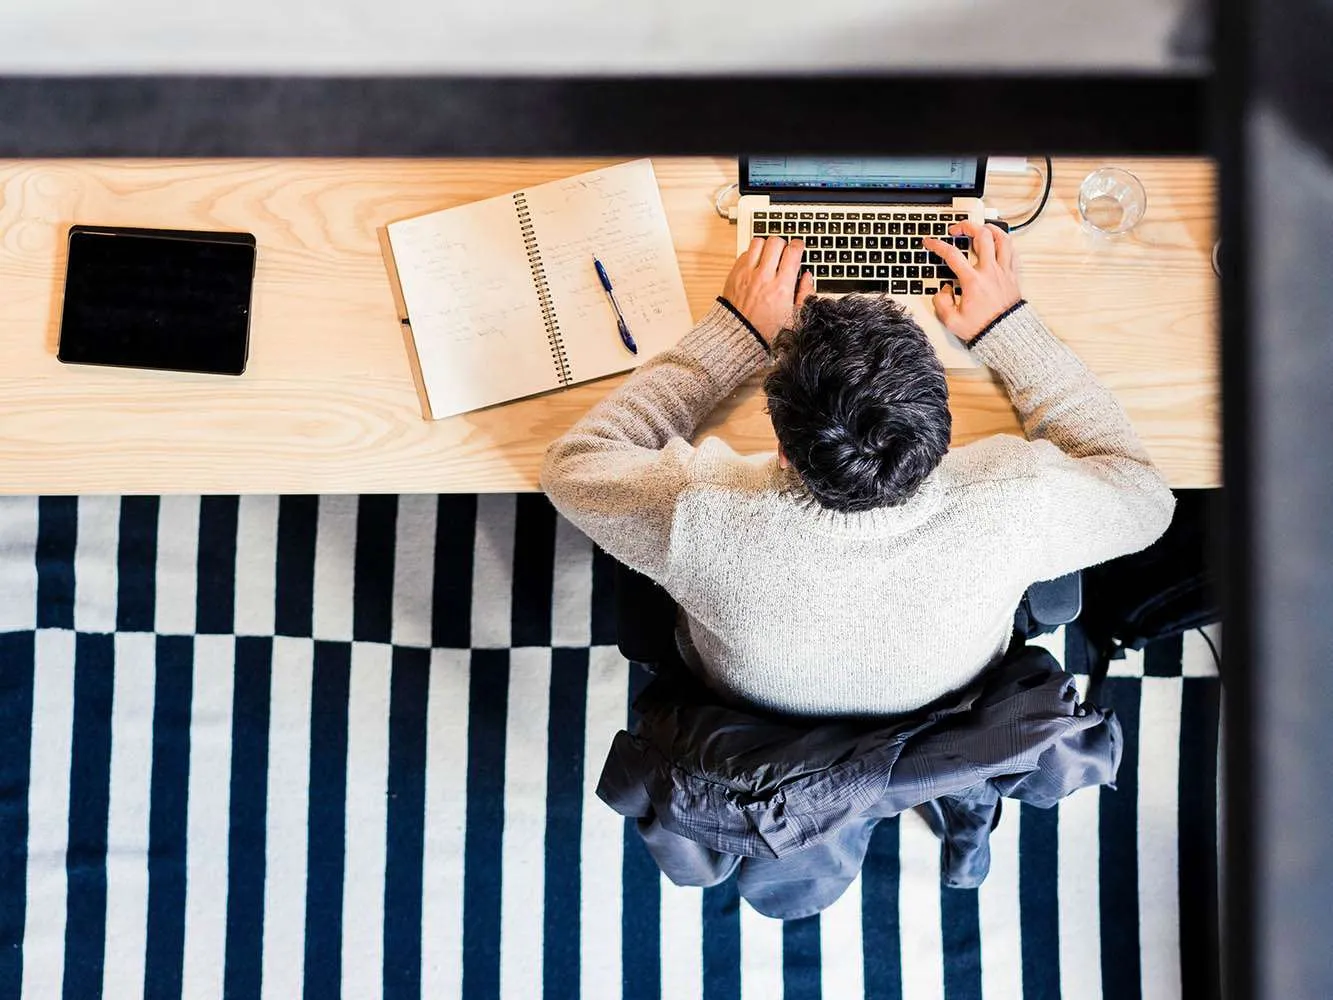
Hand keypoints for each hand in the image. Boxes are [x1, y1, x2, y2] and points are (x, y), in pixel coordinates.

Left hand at [722, 237, 814, 344]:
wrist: (739, 335)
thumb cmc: (765, 329)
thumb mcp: (794, 316)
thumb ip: (805, 294)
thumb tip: (808, 277)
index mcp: (782, 287)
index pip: (793, 252)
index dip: (798, 245)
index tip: (798, 248)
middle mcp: (764, 277)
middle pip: (776, 242)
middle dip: (783, 244)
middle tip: (783, 252)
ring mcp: (747, 274)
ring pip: (758, 242)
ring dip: (766, 246)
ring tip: (769, 255)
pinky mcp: (734, 274)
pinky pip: (745, 253)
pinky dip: (752, 255)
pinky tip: (756, 265)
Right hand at [922, 222, 1021, 343]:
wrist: (1005, 335)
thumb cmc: (982, 328)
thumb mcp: (952, 321)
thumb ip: (941, 303)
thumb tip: (943, 290)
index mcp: (973, 281)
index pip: (952, 255)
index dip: (938, 245)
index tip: (930, 242)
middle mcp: (989, 272)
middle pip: (981, 236)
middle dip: (967, 226)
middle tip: (957, 229)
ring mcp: (1003, 271)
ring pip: (1001, 238)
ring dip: (989, 229)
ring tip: (980, 227)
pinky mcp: (1012, 275)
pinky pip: (1011, 251)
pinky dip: (1004, 242)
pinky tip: (997, 242)